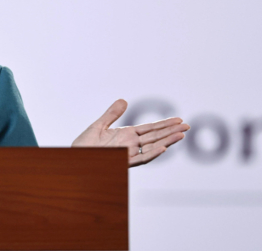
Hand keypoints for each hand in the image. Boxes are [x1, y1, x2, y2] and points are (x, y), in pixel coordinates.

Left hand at [72, 99, 189, 166]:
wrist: (75, 157)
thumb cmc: (84, 145)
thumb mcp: (98, 125)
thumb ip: (112, 114)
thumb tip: (124, 100)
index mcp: (126, 135)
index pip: (150, 129)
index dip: (164, 124)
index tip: (178, 120)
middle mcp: (130, 145)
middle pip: (155, 137)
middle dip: (171, 132)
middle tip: (187, 126)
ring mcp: (127, 154)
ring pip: (152, 148)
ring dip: (166, 142)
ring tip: (181, 135)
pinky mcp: (122, 161)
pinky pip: (140, 159)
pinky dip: (152, 154)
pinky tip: (163, 148)